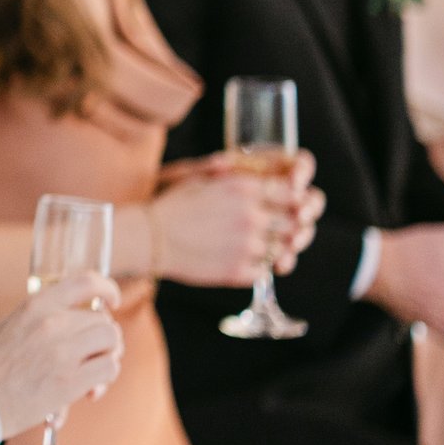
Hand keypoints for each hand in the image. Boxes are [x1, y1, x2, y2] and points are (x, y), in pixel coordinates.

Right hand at [0, 272, 123, 439]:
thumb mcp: (13, 325)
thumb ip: (44, 316)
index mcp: (36, 306)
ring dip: (109, 356)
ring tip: (95, 372)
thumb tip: (81, 318)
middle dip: (105, 337)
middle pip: (103, 319)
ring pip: (112, 341)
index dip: (107, 289)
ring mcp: (63, 351)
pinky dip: (106, 379)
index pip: (86, 282)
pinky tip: (90, 390)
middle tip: (96, 354)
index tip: (111, 300)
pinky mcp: (71, 380)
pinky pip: (110, 368)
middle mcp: (52, 323)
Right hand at [147, 152, 320, 284]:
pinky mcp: (238, 271)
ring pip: (282, 249)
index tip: (291, 205)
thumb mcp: (203, 180)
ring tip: (256, 244)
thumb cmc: (172, 206)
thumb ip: (234, 177)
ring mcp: (246, 246)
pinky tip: (241, 259)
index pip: (293, 193)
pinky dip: (258, 267)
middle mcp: (250, 216)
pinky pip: (265, 271)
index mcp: (243, 189)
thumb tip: (255, 173)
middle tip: (279, 228)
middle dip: (290, 226)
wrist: (147, 237)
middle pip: (294, 223)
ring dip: (275, 247)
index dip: (296, 200)